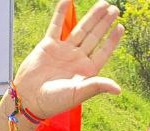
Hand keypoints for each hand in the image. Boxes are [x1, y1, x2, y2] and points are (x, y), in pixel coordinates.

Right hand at [7, 0, 121, 120]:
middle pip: (94, 36)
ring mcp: (63, 51)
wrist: (29, 98)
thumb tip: (118, 89)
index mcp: (86, 70)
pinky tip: (68, 1)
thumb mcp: (78, 93)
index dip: (112, 39)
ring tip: (103, 4)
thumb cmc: (54, 101)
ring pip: (80, 29)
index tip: (120, 27)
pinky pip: (56, 26)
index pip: (103, 51)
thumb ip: (96, 86)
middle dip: (104, 23)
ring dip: (91, 17)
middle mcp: (76, 59)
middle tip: (115, 9)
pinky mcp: (48, 46)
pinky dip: (61, 13)